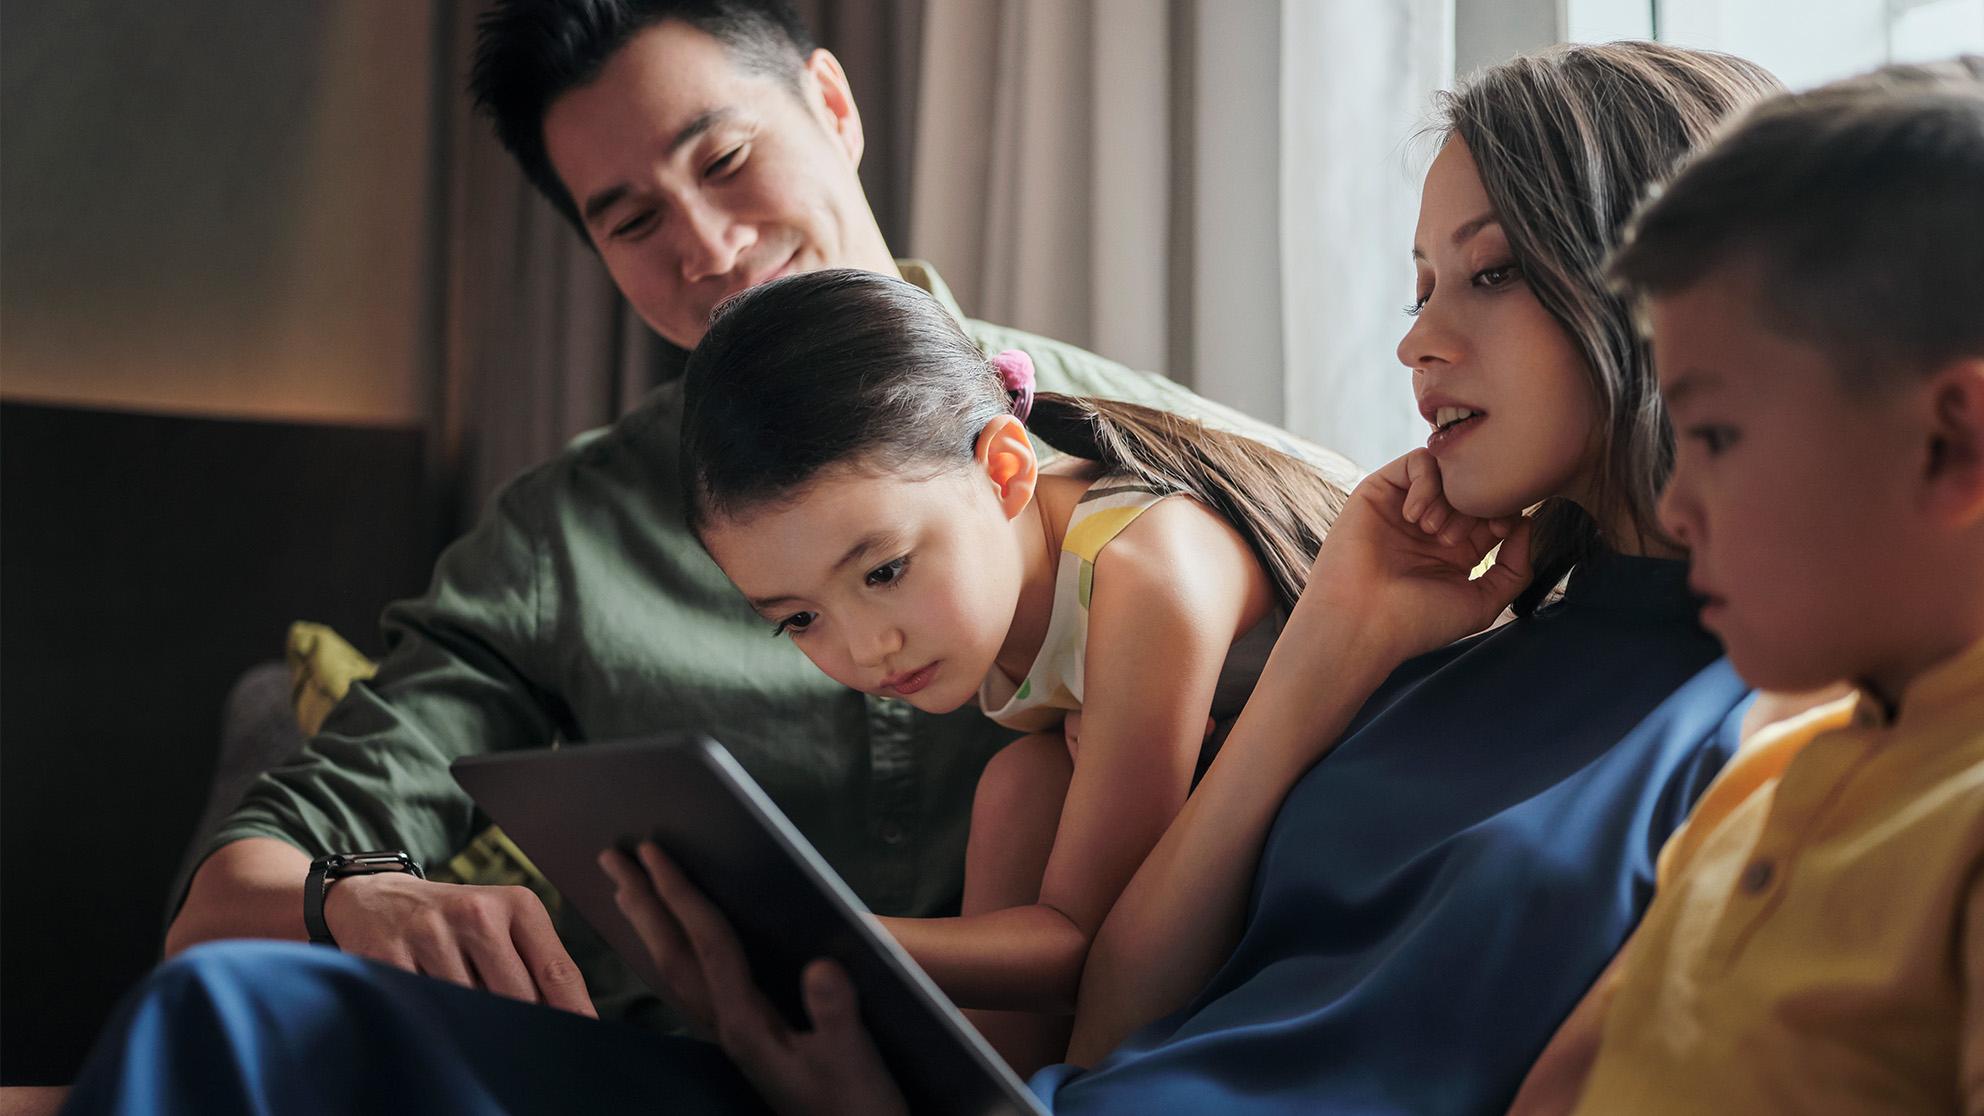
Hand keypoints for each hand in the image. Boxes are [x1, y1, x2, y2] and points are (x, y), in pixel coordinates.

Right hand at [322, 872, 594, 1016]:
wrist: (377, 898)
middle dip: (524, 1025)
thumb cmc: (455, 920)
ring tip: (475, 1026)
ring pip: (471, 1007)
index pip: (556, 969)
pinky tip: (436, 1016)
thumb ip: (534, 963)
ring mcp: (431, 934)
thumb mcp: (501, 922)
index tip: (584, 1037)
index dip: (573, 1010)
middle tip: (526, 1046)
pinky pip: (425, 1008)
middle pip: (518, 997)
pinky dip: (435, 1021)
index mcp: (516, 904)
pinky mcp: (389, 956)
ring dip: (477, 1027)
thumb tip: (567, 1017)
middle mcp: (476, 913)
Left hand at [600, 843, 908, 1115]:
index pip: (708, 944)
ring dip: (649, 925)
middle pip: (673, 954)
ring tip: (625, 890)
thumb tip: (822, 966)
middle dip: (644, 902)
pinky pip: (691, 985)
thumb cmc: (857, 1106)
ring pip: (674, 970)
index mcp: (748, 1024)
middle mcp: (728, 1027)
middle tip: (613, 856)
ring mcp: (730, 1035)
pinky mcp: (743, 1042)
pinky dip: (672, 952)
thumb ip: (836, 1014)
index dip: (681, 895)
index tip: (654, 853)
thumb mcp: (855, 1059)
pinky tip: (670, 945)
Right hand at [1300, 448, 1532, 664]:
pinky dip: (1426, 482)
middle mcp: (1432, 525)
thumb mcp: (1482, 604)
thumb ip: (1516, 568)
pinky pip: (1417, 462)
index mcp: (1457, 551)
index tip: (1500, 532)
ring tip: (1432, 531)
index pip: (1494, 510)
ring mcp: (1406, 506)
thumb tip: (1526, 524)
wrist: (1361, 623)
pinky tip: (1415, 516)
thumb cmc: (1416, 622)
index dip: (1505, 511)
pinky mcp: (1379, 490)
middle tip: (1457, 539)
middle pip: (1475, 488)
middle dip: (1477, 506)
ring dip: (1450, 496)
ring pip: (1448, 471)